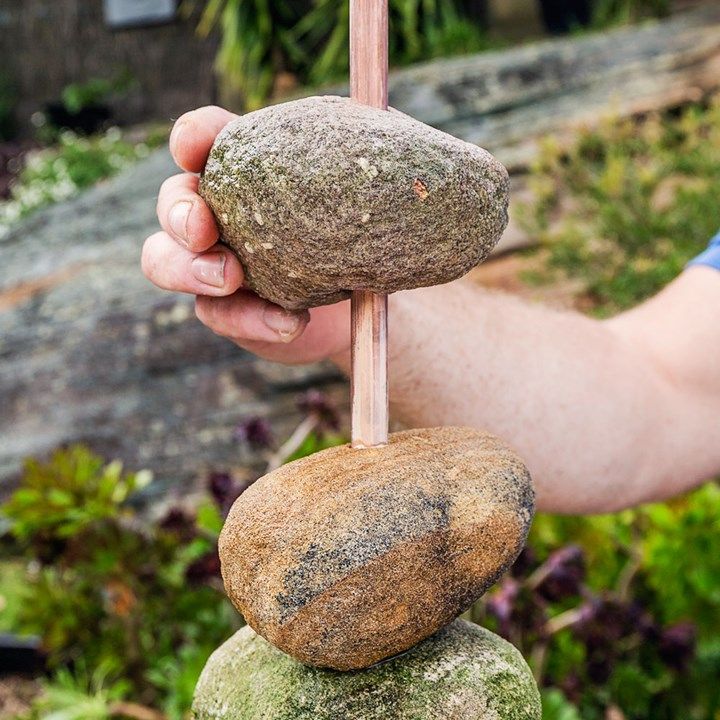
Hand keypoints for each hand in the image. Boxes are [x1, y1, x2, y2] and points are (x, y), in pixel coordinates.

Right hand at [141, 106, 350, 364]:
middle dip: (179, 211)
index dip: (190, 137)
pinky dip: (252, 320)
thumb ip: (362, 154)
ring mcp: (215, 263)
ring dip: (188, 268)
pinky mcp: (229, 310)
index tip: (192, 145)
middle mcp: (218, 212)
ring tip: (229, 277)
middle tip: (204, 228)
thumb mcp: (370, 183)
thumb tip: (378, 124)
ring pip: (164, 260)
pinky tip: (291, 323)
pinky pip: (220, 316)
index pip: (202, 139)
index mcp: (244, 168)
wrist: (370, 294)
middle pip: (171, 202)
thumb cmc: (364, 224)